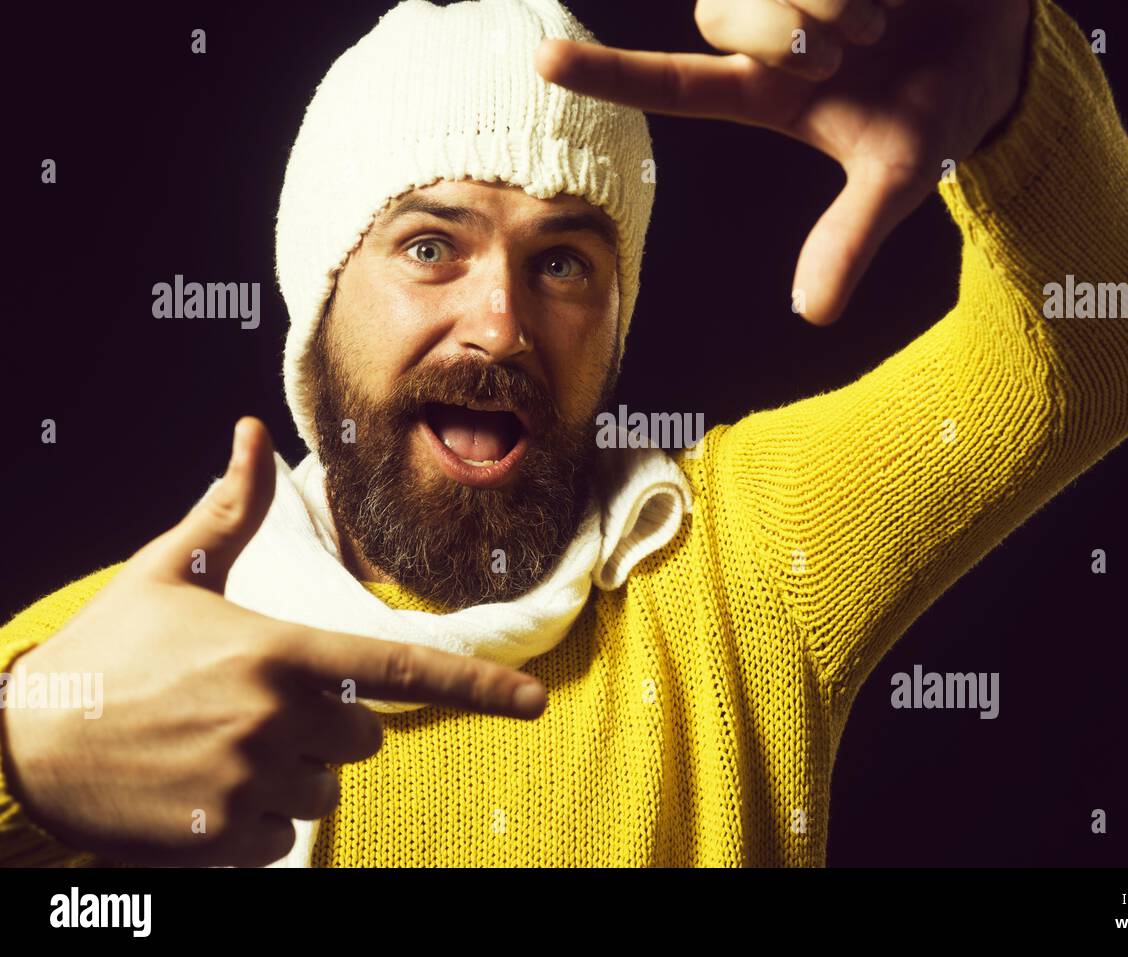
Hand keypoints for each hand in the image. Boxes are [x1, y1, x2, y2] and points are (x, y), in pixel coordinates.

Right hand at [0, 417, 547, 866]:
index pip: (399, 670)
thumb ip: (229, 510)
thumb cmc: (106, 652)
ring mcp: (251, 783)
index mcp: (278, 651)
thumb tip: (251, 432)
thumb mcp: (167, 571)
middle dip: (328, 726)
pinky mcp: (223, 837)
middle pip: (362, 738)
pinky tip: (202, 789)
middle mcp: (277, 719)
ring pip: (326, 791)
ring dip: (292, 775)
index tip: (533, 704)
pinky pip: (284, 838)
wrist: (21, 745)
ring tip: (219, 748)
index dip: (477, 687)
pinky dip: (256, 819)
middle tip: (252, 708)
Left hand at [536, 0, 1030, 324]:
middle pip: (721, 19)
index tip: (541, 59)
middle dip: (794, 36)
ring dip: (833, 4)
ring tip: (882, 18)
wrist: (996, 39)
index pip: (672, 84)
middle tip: (858, 48)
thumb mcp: (898, 175)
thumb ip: (849, 236)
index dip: (608, 73)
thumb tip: (811, 314)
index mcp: (767, 92)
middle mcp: (765, 34)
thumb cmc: (937, 103)